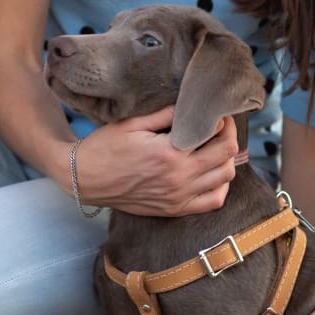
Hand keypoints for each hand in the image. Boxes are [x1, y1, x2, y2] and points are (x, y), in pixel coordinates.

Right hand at [75, 106, 237, 215]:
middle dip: (229, 135)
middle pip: (227, 154)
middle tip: (221, 126)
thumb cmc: (104, 148)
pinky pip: (213, 202)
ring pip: (225, 177)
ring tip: (216, 148)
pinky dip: (221, 186)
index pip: (215, 133)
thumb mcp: (132, 123)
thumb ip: (165, 114)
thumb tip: (192, 106)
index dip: (221, 119)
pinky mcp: (175, 209)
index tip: (216, 112)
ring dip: (227, 160)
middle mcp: (179, 177)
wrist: (84, 180)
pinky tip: (213, 174)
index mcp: (169, 152)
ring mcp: (179, 196)